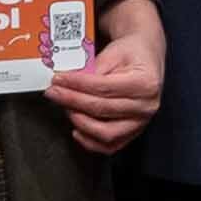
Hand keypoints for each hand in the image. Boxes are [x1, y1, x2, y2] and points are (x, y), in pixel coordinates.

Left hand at [49, 0, 167, 155]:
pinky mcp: (134, 132)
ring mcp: (142, 122)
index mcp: (145, 83)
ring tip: (66, 108)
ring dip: (80, 121)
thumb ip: (91, 71)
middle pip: (101, 109)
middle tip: (53, 92)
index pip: (102, 87)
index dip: (76, 85)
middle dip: (72, 101)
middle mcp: (147, 106)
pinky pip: (111, 145)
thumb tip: (65, 84)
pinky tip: (77, 129)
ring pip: (106, 132)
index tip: (57, 80)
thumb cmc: (130, 54)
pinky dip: (90, 142)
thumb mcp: (112, 54)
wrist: (146, 58)